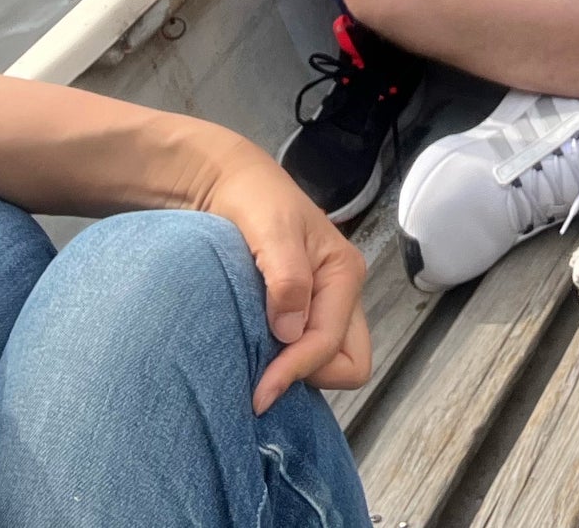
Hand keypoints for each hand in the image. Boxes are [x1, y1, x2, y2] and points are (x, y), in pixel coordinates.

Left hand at [200, 146, 369, 414]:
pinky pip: (309, 352)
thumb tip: (290, 333)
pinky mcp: (303, 311)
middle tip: (266, 377)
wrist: (228, 184)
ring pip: (331, 361)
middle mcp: (343, 293)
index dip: (295, 371)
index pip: (330, 344)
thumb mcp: (271, 230)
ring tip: (256, 368)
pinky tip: (257, 358)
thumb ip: (286, 277)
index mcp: (344, 273)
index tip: (256, 394)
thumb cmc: (253, 200)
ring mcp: (325, 303)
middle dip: (312, 376)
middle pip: (350, 363)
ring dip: (299, 373)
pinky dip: (288, 365)